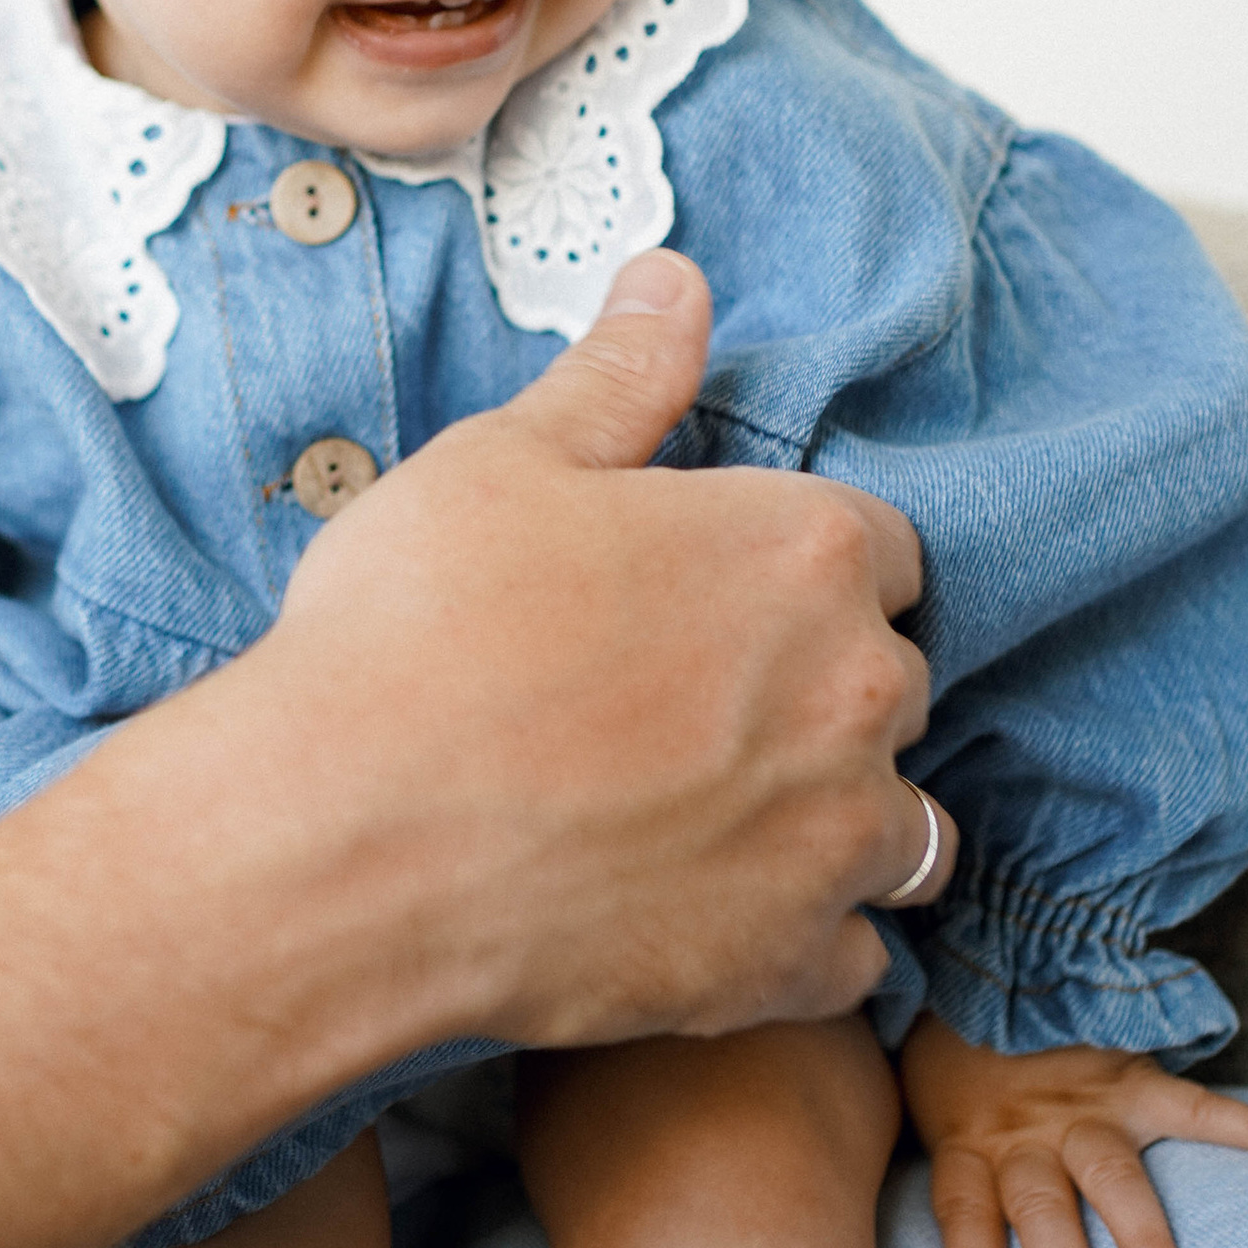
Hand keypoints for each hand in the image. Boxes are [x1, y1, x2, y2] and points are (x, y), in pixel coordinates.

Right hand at [264, 246, 948, 1050]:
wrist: (344, 843)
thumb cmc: (413, 634)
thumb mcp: (502, 463)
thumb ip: (618, 376)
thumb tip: (675, 281)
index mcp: (804, 550)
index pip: (879, 547)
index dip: (789, 567)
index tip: (714, 596)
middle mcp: (854, 694)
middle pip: (890, 681)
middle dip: (814, 689)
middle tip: (686, 705)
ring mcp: (833, 843)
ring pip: (903, 828)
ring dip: (836, 818)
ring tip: (718, 816)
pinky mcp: (788, 966)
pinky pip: (847, 957)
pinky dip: (795, 941)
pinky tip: (700, 912)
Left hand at [899, 1011, 1247, 1247]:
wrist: (989, 958)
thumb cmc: (947, 1052)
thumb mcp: (914, 1098)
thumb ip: (923, 1155)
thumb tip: (875, 1227)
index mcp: (968, 1139)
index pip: (964, 1202)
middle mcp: (1024, 1131)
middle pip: (1041, 1204)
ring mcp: (1082, 1107)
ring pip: (1109, 1173)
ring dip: (1139, 1231)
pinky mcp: (1130, 1080)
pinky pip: (1192, 1105)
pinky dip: (1247, 1126)